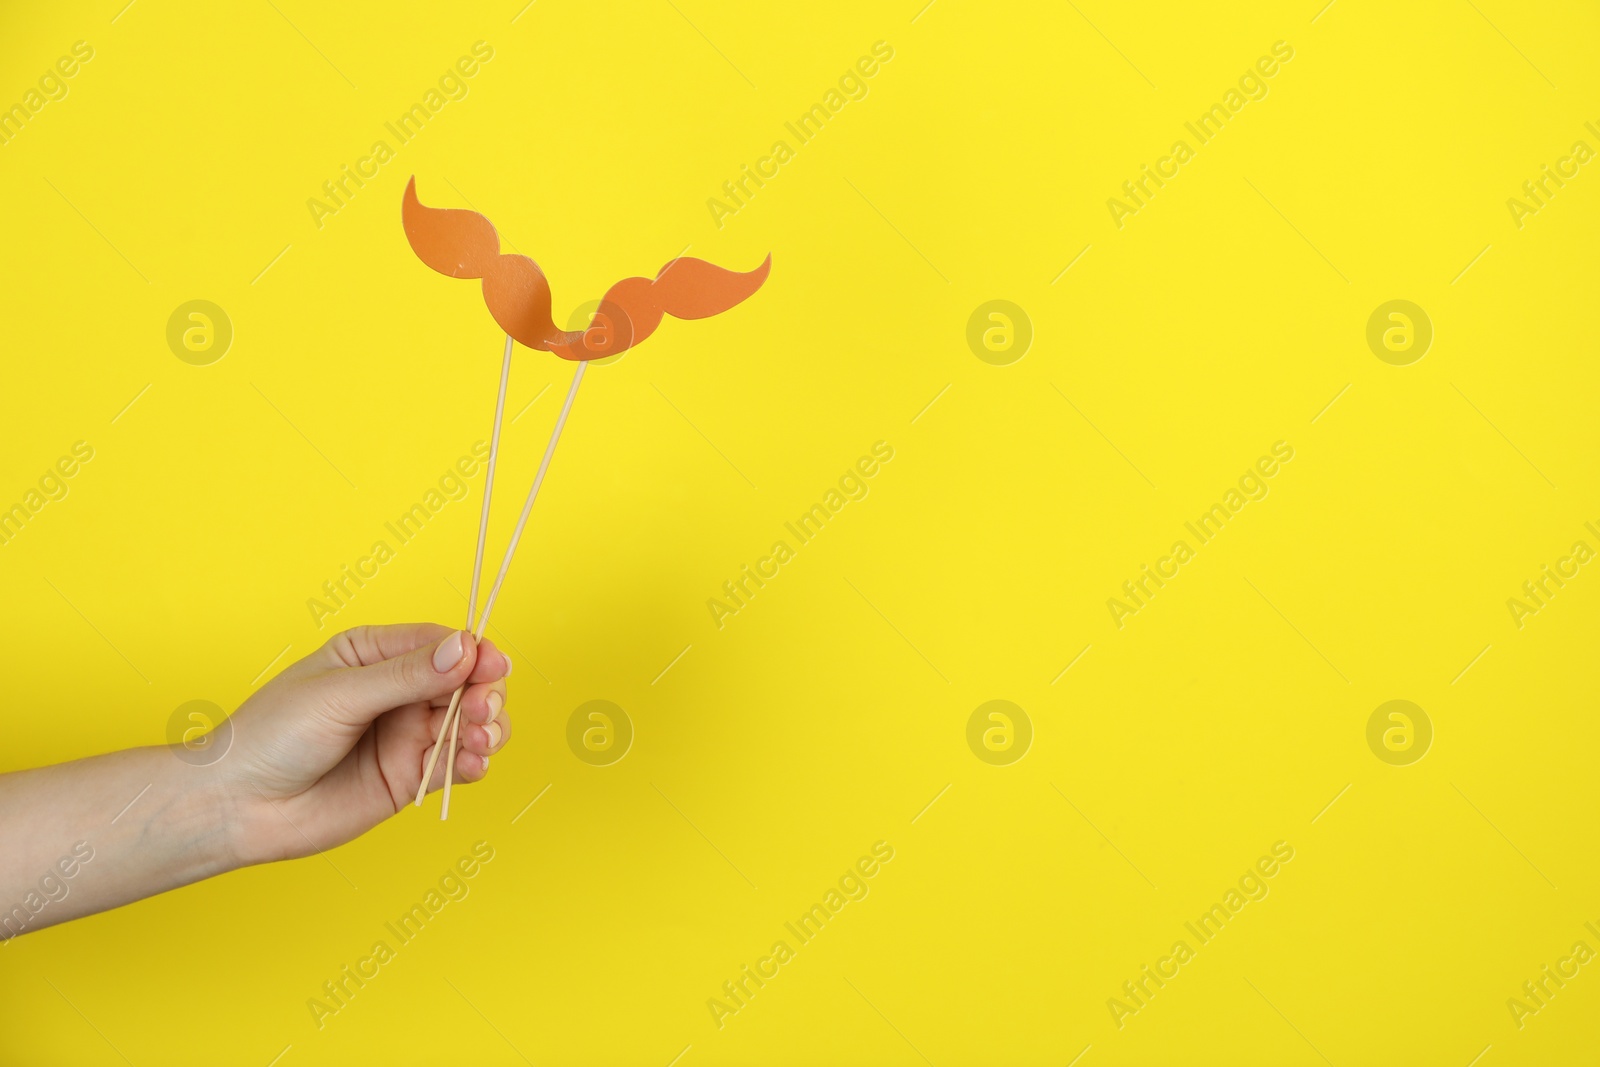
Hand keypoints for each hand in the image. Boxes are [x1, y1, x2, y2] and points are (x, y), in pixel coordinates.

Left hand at [219, 624, 512, 862]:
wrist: (238, 807)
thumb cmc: (271, 736)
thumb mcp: (339, 695)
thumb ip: (405, 676)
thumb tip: (464, 650)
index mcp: (374, 654)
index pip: (441, 643)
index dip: (474, 653)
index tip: (492, 666)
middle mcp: (397, 691)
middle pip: (465, 682)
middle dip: (484, 693)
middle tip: (479, 711)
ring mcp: (406, 734)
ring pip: (469, 722)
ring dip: (487, 728)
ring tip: (478, 740)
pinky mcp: (410, 776)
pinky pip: (457, 763)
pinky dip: (474, 762)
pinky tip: (472, 764)